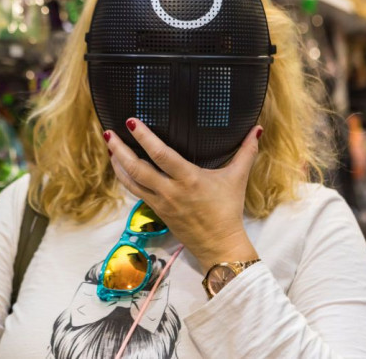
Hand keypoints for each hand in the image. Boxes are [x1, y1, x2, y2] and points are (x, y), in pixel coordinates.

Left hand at [104, 118, 261, 272]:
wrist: (218, 244)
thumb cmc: (227, 210)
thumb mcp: (237, 178)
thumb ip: (246, 152)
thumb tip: (256, 129)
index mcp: (189, 179)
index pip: (161, 155)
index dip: (145, 138)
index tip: (132, 122)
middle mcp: (171, 190)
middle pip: (137, 168)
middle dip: (121, 149)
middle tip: (109, 132)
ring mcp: (161, 202)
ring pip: (131, 181)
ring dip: (117, 163)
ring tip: (110, 145)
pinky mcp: (156, 210)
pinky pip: (134, 192)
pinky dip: (124, 177)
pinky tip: (119, 166)